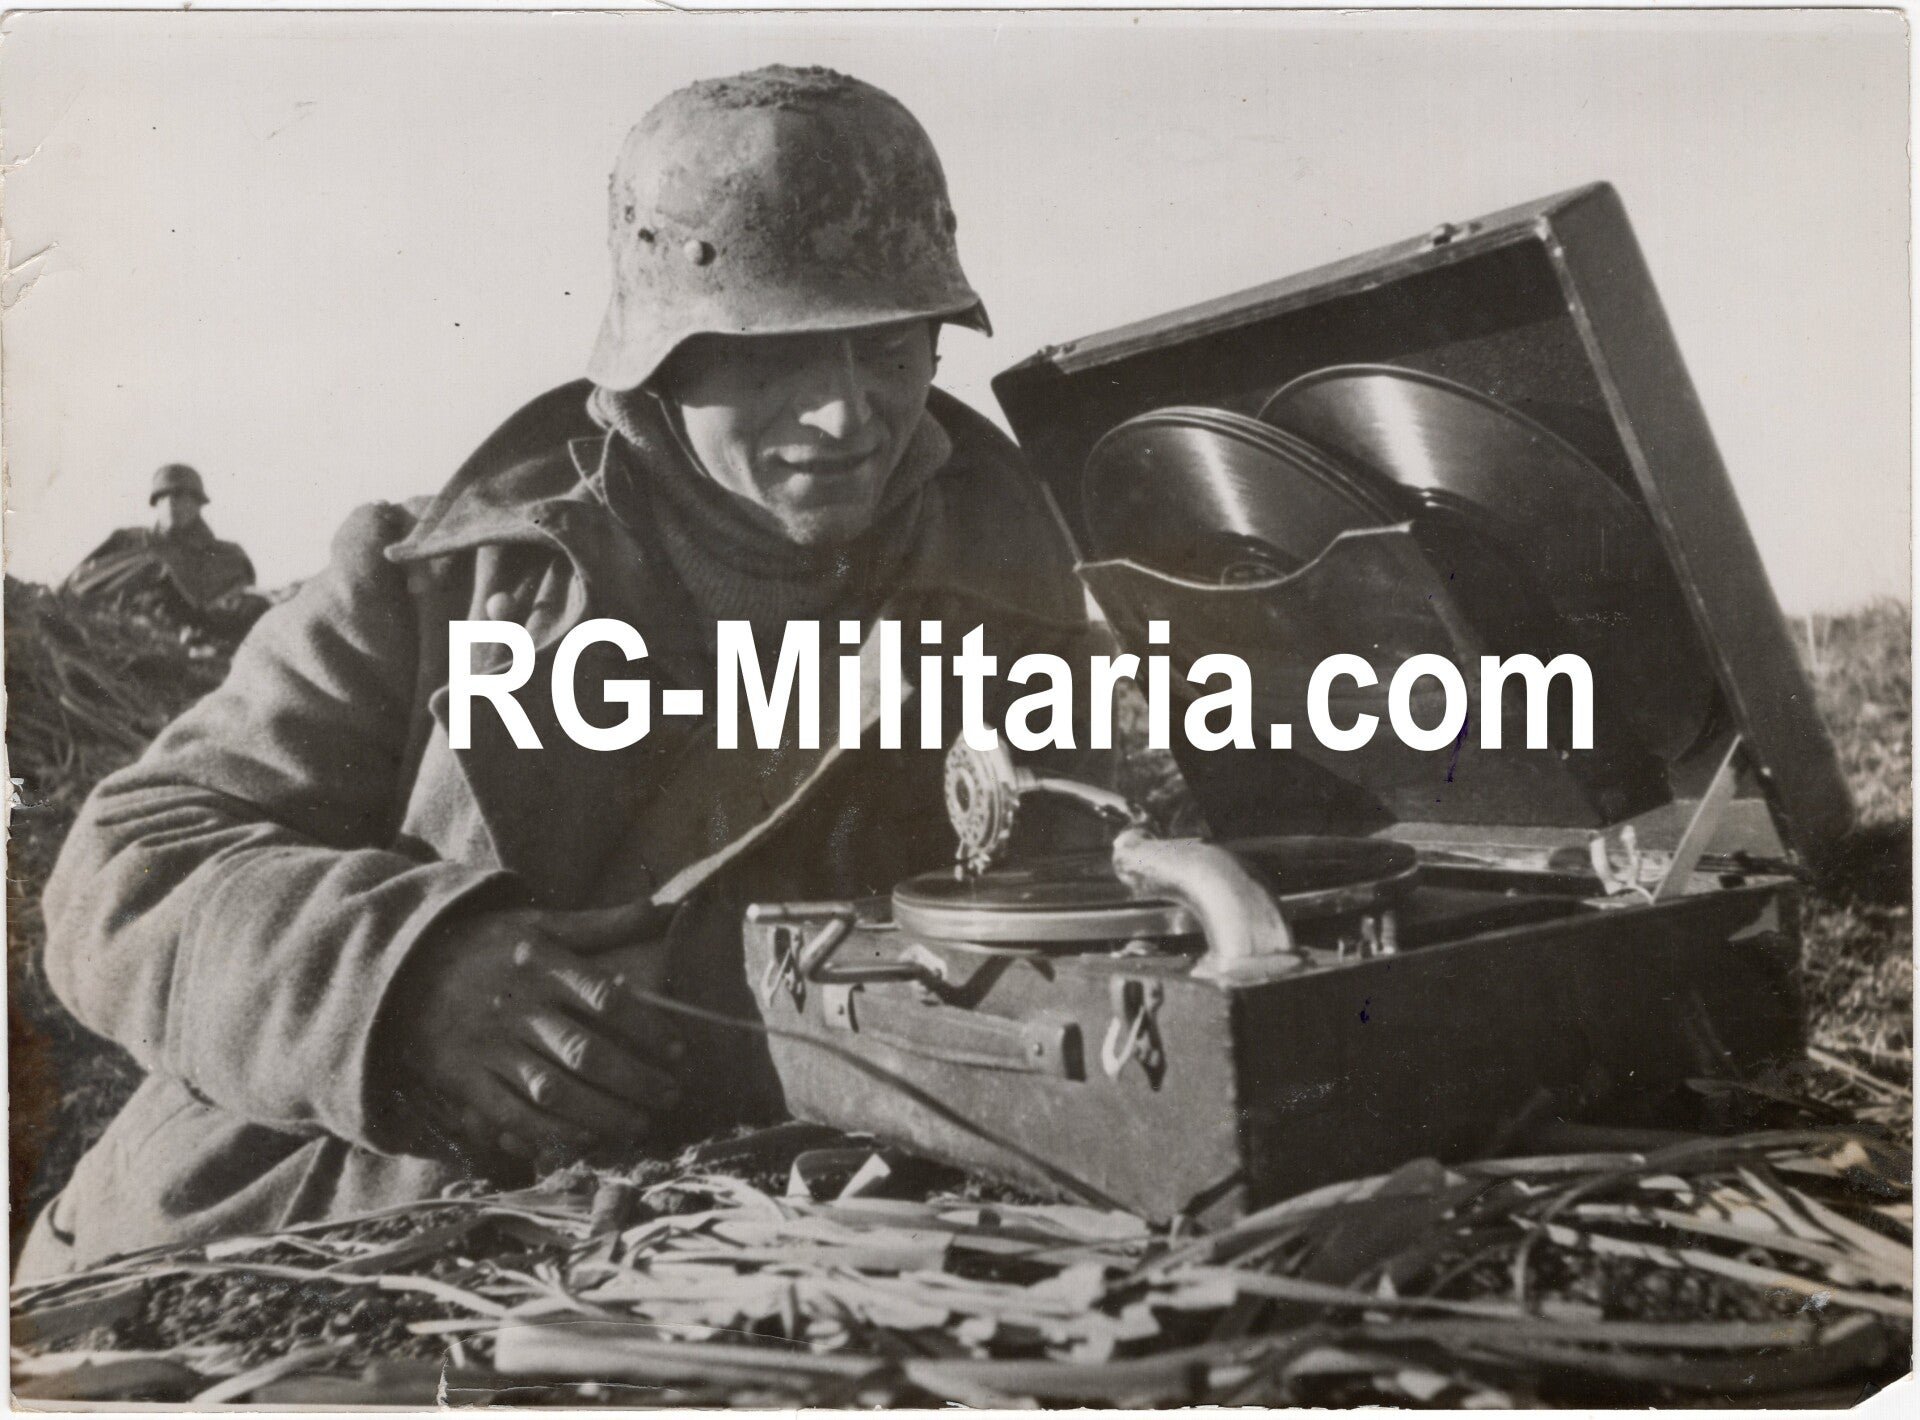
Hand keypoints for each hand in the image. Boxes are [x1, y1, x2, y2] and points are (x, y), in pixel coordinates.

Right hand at [385, 899, 680, 1168]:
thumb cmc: (483, 946)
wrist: (400, 968)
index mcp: (542, 966)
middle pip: (586, 1053)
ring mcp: (489, 1047)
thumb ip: (602, 924)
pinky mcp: (463, 1078)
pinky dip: (549, 1132)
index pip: (607, 999)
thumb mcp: (538, 923)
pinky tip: (584, 1139)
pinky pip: (510, 1114)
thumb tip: (666, 909)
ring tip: (639, 1125)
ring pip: (553, 1090)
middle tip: (672, 1096)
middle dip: (635, 1080)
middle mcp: (518, 1008)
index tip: (680, 1052)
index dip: (648, 1029)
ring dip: (601, 1113)